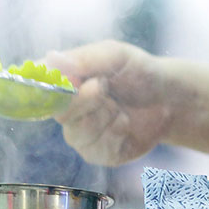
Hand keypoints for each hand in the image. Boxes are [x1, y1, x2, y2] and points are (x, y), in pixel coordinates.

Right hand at [45, 40, 171, 165]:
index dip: (43, 88)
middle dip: (85, 100)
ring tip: (120, 107)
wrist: (170, 99)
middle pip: (59, 112)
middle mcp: (68, 108)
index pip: (38, 86)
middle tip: (104, 86)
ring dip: (104, 118)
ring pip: (77, 134)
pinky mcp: (98, 153)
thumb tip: (50, 59)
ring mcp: (81, 133)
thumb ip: (86, 59)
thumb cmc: (140, 72)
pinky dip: (115, 135)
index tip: (64, 84)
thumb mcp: (117, 56)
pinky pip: (96, 150)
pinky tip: (125, 124)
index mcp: (67, 80)